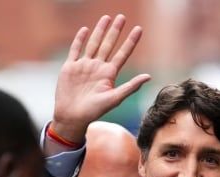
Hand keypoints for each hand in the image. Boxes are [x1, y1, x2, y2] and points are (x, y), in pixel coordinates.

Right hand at [52, 14, 150, 141]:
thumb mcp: (115, 98)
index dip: (130, 41)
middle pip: (108, 45)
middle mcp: (98, 67)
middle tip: (122, 17)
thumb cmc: (94, 111)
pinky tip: (85, 30)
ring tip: (106, 18)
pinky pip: (75, 50)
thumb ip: (131, 86)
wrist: (72, 116)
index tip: (139, 29)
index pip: (123, 54)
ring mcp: (84, 66)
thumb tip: (149, 76)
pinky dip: (80, 40)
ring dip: (99, 31)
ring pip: (93, 44)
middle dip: (115, 31)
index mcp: (109, 74)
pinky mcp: (70, 67)